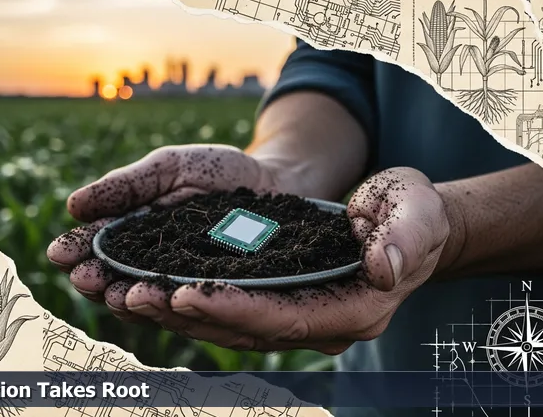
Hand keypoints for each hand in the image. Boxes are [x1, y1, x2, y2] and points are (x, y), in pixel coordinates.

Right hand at [46, 144, 285, 321]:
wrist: (277, 181)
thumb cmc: (220, 171)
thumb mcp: (169, 167)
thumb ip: (126, 185)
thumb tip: (73, 205)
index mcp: (134, 231)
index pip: (98, 246)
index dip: (78, 251)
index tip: (61, 254)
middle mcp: (152, 262)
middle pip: (115, 279)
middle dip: (96, 280)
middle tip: (85, 278)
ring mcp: (181, 281)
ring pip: (146, 298)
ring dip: (125, 300)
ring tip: (114, 294)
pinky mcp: (213, 294)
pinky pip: (188, 303)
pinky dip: (170, 304)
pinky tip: (158, 300)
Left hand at [116, 167, 455, 353]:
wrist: (410, 222)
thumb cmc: (414, 213)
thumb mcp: (416, 214)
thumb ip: (404, 241)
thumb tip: (383, 270)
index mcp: (354, 309)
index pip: (284, 317)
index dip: (234, 309)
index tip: (185, 296)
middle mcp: (321, 322)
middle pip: (246, 329)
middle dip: (189, 315)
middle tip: (133, 296)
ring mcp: (301, 317)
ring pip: (230, 325)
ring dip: (178, 312)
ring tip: (126, 293)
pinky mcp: (283, 302)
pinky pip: (231, 309)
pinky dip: (191, 300)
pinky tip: (153, 285)